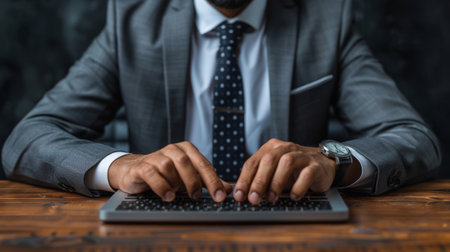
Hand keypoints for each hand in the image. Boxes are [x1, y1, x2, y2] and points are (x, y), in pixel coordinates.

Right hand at [108, 141, 231, 201]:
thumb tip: (228, 189)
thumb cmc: (166, 174)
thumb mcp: (188, 177)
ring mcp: (156, 156)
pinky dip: (162, 186)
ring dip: (175, 183)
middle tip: (197, 196)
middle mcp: (172, 150)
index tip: (221, 196)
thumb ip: (207, 182)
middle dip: (194, 181)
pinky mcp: (142, 166)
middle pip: (187, 163)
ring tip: (177, 195)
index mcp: (186, 150)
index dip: (213, 181)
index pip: (204, 164)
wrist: (134, 171)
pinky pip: (153, 174)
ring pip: (169, 167)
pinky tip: (168, 196)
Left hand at [233, 139, 349, 204]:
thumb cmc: (293, 171)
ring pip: (286, 163)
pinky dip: (299, 186)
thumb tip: (244, 196)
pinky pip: (306, 174)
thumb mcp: (274, 172)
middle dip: (258, 181)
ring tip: (271, 198)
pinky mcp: (315, 165)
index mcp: (270, 148)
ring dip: (276, 182)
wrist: (323, 164)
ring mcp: (301, 155)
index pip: (252, 162)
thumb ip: (260, 179)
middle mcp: (284, 148)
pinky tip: (293, 196)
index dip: (244, 180)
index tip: (239, 196)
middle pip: (268, 161)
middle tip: (253, 199)